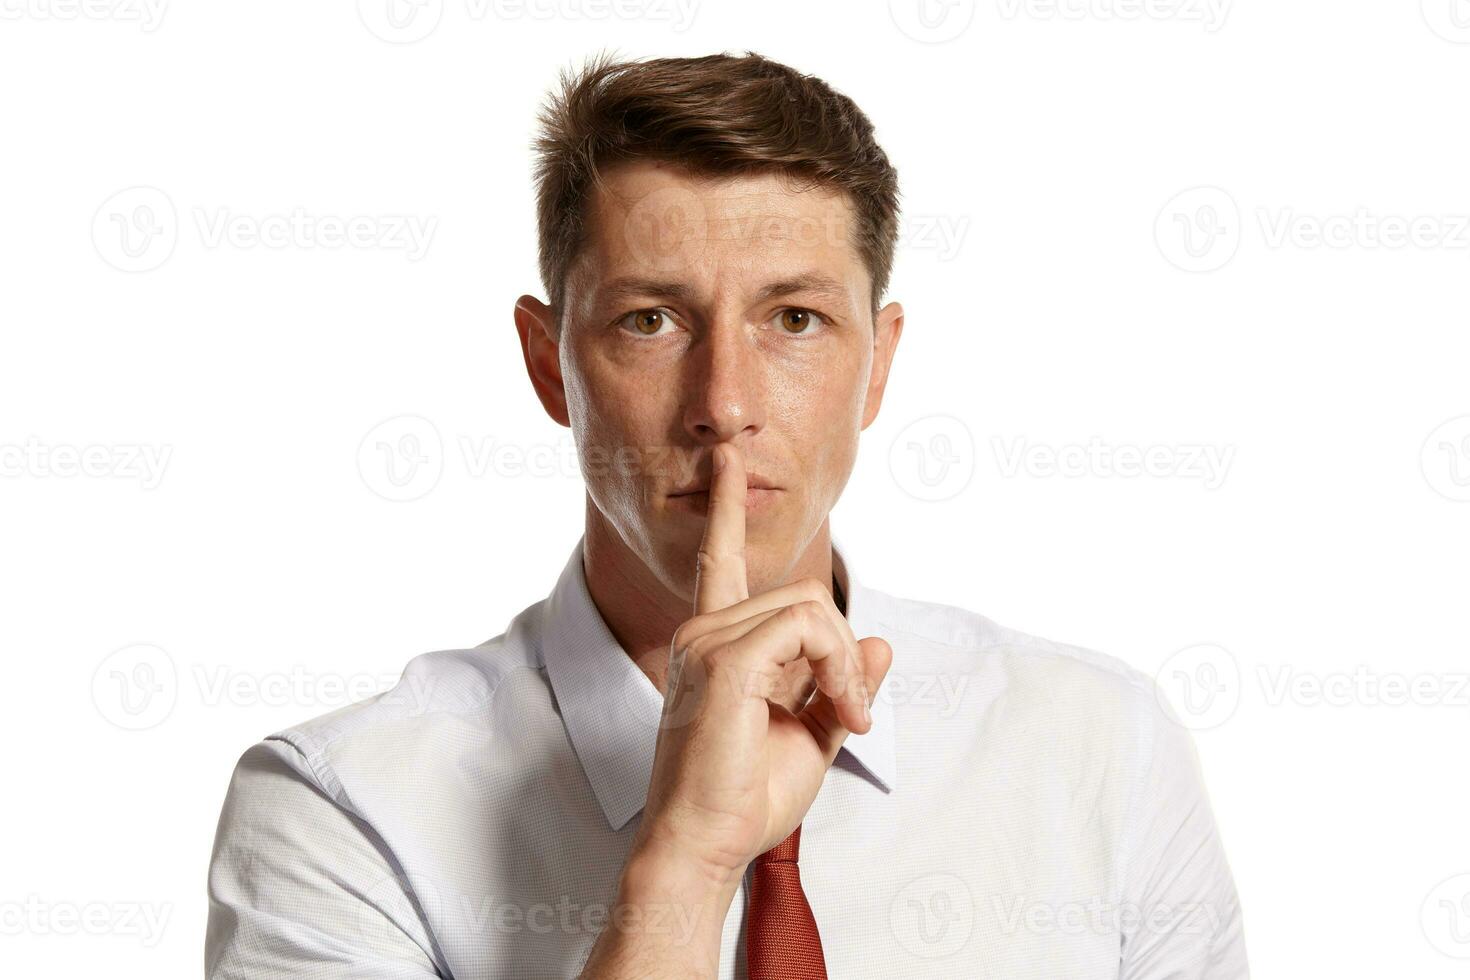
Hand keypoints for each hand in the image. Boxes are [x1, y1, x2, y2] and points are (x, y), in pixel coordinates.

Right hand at [628, 440, 893, 888]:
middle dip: (845, 651)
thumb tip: (878, 640)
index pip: (717, 561)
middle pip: (802, 594)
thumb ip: (840, 684)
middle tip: (856, 713)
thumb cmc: (744, 799)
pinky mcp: (725, 660)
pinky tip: (842, 713)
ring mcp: (707, 642)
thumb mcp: (811, 734)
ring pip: (809, 606)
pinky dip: (838, 668)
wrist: (706, 845)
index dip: (726, 510)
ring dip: (845, 663)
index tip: (730, 463)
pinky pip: (806, 628)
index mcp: (714, 644)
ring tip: (848, 718)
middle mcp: (703, 633)